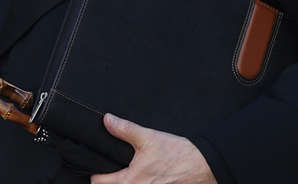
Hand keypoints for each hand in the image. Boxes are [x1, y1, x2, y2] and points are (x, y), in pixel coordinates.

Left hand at [90, 114, 216, 183]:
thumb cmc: (176, 154)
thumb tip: (107, 120)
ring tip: (121, 171)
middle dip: (107, 180)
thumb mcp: (148, 137)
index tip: (96, 164)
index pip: (99, 182)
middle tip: (108, 167)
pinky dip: (135, 183)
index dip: (94, 173)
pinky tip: (139, 176)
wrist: (203, 166)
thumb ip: (124, 129)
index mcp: (131, 181)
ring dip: (122, 182)